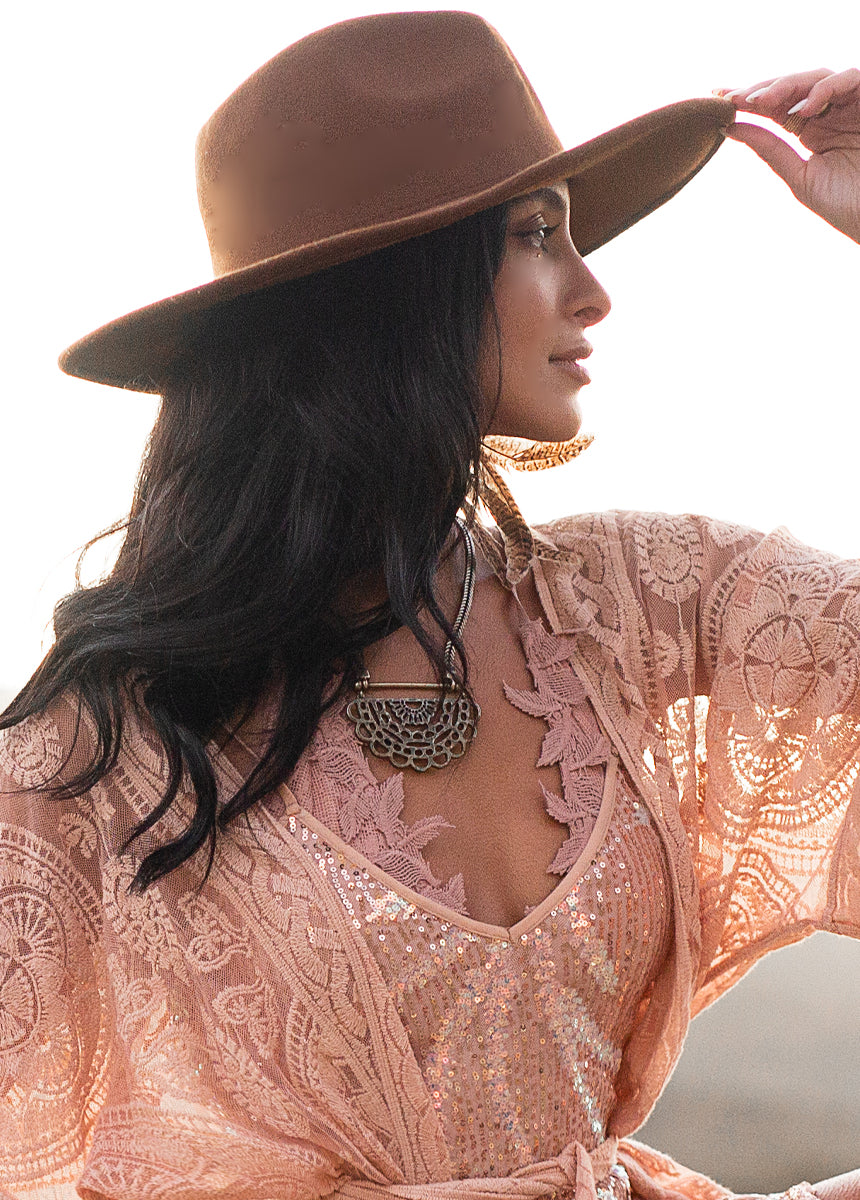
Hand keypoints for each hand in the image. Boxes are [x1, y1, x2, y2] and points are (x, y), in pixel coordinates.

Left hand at [714, 68, 859, 243]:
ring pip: (816, 77)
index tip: (718, 98)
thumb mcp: (799, 176)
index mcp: (811, 129)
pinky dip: (824, 90)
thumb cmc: (845, 204)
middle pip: (792, 87)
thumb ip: (769, 149)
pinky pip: (849, 80)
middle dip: (762, 90)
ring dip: (787, 86)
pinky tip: (803, 110)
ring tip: (762, 101)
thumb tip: (730, 127)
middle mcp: (829, 112)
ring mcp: (850, 105)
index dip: (749, 99)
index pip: (776, 107)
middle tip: (734, 97)